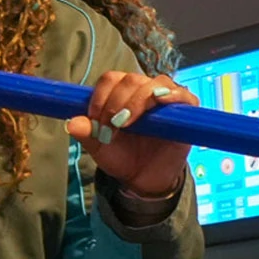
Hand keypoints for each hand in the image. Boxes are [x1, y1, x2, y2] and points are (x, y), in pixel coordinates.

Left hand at [67, 70, 190, 202]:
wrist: (145, 179)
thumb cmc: (123, 157)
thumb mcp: (100, 147)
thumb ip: (87, 134)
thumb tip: (72, 124)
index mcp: (120, 93)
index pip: (110, 79)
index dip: (101, 97)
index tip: (95, 119)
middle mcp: (143, 90)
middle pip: (130, 80)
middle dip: (116, 103)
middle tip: (111, 127)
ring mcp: (166, 98)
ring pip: (154, 84)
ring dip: (138, 100)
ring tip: (128, 122)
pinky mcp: (185, 110)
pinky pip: (183, 94)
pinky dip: (173, 94)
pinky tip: (161, 101)